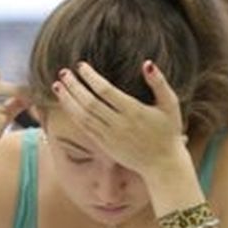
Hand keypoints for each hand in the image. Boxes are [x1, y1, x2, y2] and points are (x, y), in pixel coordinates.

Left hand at [54, 61, 187, 179]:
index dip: (91, 77)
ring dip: (68, 100)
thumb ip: (159, 82)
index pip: (105, 90)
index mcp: (134, 111)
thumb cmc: (168, 131)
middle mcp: (118, 124)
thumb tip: (147, 63)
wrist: (162, 163)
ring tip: (57, 85)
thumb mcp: (170, 104)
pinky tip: (65, 103)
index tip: (80, 66)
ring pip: (82, 116)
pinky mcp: (104, 145)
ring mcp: (109, 136)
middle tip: (63, 72)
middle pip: (89, 103)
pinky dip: (72, 114)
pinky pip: (84, 128)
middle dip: (74, 87)